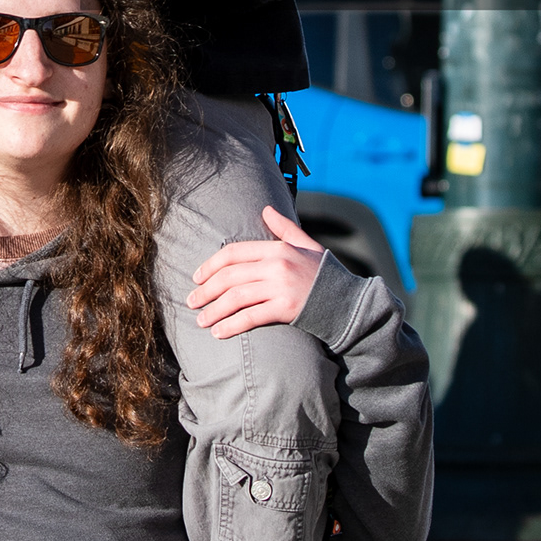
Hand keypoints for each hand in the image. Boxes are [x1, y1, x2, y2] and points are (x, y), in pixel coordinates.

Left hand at [188, 205, 326, 340]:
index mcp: (278, 248)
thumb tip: (266, 209)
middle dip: (206, 290)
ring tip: (201, 321)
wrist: (348, 302)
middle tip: (192, 301)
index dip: (211, 265)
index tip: (197, 277)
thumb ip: (284, 228)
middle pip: (230, 276)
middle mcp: (277, 265)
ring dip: (214, 310)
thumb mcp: (306, 245)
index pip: (234, 253)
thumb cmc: (324, 274)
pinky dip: (231, 325)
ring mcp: (281, 287)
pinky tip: (220, 332)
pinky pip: (250, 317)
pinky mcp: (286, 309)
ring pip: (235, 297)